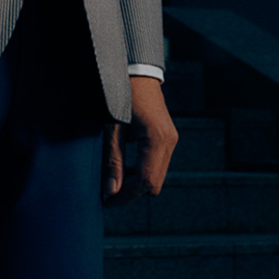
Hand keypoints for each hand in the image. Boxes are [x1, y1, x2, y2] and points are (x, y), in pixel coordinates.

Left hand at [107, 76, 175, 197]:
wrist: (137, 77)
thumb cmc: (121, 99)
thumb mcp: (112, 131)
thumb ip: (113, 161)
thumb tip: (111, 190)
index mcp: (157, 140)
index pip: (145, 181)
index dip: (126, 195)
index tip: (107, 202)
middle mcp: (169, 142)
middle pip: (154, 183)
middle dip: (132, 192)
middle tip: (108, 192)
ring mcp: (171, 140)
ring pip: (157, 177)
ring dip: (136, 183)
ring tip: (115, 178)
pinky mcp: (167, 139)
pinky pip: (157, 166)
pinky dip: (142, 172)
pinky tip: (126, 167)